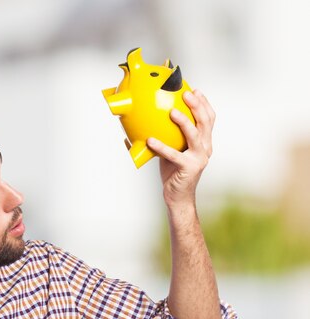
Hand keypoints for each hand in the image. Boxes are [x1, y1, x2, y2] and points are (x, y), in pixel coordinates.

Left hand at [147, 89, 214, 208]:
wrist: (178, 196)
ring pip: (194, 135)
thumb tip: (142, 124)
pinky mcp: (189, 168)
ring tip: (171, 112)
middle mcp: (205, 148)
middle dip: (197, 105)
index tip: (195, 90)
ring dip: (183, 122)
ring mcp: (199, 158)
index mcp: (204, 142)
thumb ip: (166, 137)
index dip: (204, 103)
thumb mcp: (171, 150)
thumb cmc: (173, 172)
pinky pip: (173, 155)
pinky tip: (150, 140)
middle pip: (205, 122)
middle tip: (185, 94)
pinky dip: (161, 146)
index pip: (209, 118)